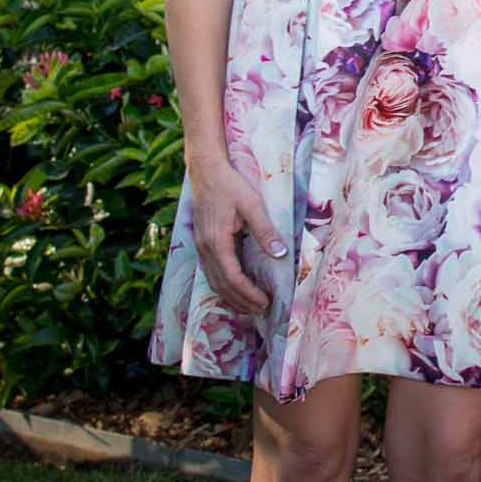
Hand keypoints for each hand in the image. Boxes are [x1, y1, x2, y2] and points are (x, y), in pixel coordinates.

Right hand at [189, 160, 285, 314]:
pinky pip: (211, 272)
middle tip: (262, 311)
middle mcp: (205, 249)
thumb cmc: (230, 186)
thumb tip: (280, 254)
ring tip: (250, 306)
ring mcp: (200, 247)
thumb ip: (265, 230)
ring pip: (213, 281)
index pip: (233, 278)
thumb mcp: (252, 205)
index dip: (249, 293)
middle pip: (221, 285)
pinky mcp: (202, 243)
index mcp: (216, 242)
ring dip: (231, 296)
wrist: (206, 170)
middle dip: (241, 301)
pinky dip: (224, 285)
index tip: (266, 302)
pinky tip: (235, 288)